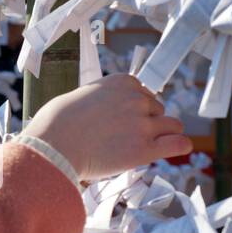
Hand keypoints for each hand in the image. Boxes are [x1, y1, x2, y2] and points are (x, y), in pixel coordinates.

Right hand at [25, 72, 191, 182]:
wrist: (52, 145)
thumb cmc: (57, 123)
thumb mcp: (83, 95)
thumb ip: (105, 99)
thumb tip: (110, 111)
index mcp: (123, 82)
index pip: (145, 93)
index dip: (137, 109)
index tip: (124, 120)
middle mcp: (136, 99)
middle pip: (158, 110)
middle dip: (147, 123)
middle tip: (126, 137)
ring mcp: (142, 124)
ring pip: (172, 126)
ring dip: (161, 135)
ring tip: (143, 147)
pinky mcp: (144, 150)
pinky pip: (179, 144)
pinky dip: (179, 146)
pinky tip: (174, 149)